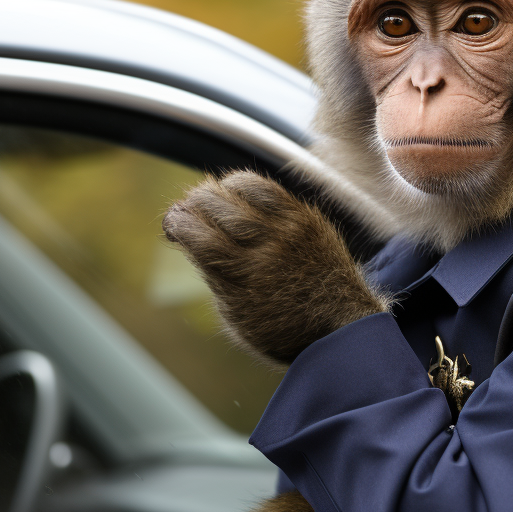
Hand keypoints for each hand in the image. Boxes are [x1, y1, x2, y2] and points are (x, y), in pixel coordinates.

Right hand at [163, 170, 388, 363]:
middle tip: (187, 210)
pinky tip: (235, 192)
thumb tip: (188, 237)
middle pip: (214, 206)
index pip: (197, 236)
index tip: (172, 225)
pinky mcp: (308, 219)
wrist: (340, 327)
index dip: (176, 222)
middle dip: (191, 203)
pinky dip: (245, 184)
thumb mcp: (236, 315)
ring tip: (209, 199)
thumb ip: (213, 276)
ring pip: (241, 189)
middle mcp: (266, 251)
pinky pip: (270, 188)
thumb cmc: (281, 327)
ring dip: (216, 189)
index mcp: (242, 281)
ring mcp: (290, 231)